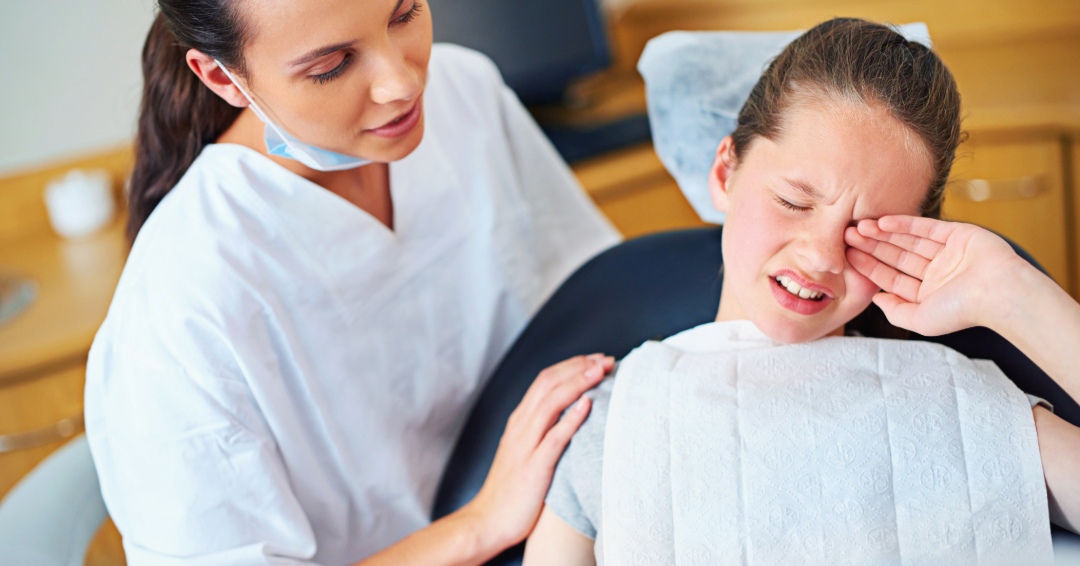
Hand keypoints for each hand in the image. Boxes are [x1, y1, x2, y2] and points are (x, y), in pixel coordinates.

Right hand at [462, 354, 613, 550]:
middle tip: (606, 359)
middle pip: (548, 383)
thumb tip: (571, 413)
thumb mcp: (524, 450)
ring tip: (600, 371)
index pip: (545, 380)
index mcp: (519, 421)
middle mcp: (521, 427)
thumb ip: (542, 430)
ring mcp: (525, 446)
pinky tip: (587, 406)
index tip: (596, 360)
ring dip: (577, 383)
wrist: (487, 521)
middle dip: (579, 367)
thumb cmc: (511, 490)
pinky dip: (571, 419)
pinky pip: (553, 439)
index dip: (572, 366)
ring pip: (550, 403)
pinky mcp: (533, 468)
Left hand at [844, 215, 1033, 335]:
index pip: (891, 278)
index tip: (847, 257)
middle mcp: (937, 272)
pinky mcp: (959, 234)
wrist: (999, 292)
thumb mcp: (921, 320)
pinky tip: (882, 221)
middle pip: (896, 256)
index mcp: (928, 293)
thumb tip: (876, 300)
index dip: (869, 267)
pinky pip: (926, 227)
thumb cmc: (962, 311)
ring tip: (859, 227)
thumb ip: (896, 312)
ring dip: (884, 234)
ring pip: (908, 240)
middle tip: (846, 235)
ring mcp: (948, 253)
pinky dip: (904, 223)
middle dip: (871, 247)